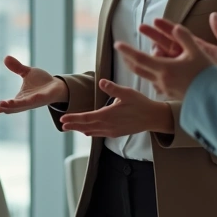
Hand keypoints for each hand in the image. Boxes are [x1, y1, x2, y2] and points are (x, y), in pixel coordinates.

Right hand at [0, 56, 68, 113]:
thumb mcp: (27, 73)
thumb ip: (16, 68)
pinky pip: (32, 101)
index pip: (2, 104)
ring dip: (9, 107)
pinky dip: (25, 102)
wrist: (59, 86)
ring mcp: (32, 102)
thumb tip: (6, 58)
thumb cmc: (42, 82)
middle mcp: (23, 103)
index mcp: (18, 99)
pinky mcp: (41, 99)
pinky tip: (18, 101)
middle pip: (7, 108)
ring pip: (18, 107)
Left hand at [58, 79, 172, 136]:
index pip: (86, 118)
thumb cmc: (141, 103)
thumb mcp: (127, 93)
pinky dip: (91, 132)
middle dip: (73, 125)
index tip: (63, 119)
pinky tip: (87, 131)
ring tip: (71, 128)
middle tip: (62, 125)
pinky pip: (100, 134)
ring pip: (92, 131)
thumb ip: (113, 88)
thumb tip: (102, 82)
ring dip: (80, 129)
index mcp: (108, 115)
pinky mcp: (116, 133)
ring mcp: (112, 131)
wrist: (153, 118)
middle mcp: (108, 125)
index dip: (74, 118)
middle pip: (86, 126)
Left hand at [118, 15, 216, 99]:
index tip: (117, 44)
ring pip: (145, 76)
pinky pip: (155, 83)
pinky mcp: (171, 94)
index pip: (139, 58)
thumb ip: (185, 38)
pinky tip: (151, 72)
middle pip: (138, 69)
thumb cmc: (207, 74)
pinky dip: (149, 74)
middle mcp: (161, 80)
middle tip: (121, 51)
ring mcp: (165, 88)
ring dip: (137, 66)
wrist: (215, 99)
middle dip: (127, 59)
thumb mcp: (198, 52)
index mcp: (165, 68)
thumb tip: (175, 27)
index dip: (127, 51)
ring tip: (133, 59)